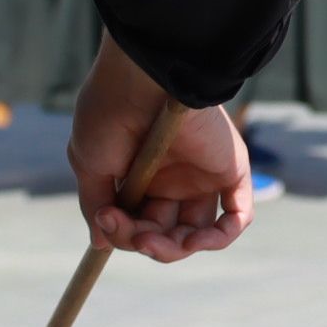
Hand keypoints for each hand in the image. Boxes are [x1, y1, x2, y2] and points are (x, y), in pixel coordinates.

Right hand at [66, 37, 252, 262]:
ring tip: (159, 241)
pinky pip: (237, 214)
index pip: (139, 223)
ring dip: (178, 248)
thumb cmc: (109, 115)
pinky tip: (198, 239)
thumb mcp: (90, 163)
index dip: (124, 234)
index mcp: (140, 176)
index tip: (107, 219)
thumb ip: (96, 204)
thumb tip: (100, 243)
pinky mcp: (231, 169)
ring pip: (200, 232)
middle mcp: (173, 178)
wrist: (143, 77)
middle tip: (137, 236)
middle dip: (148, 244)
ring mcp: (203, 175)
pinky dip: (222, 236)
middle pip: (167, 233)